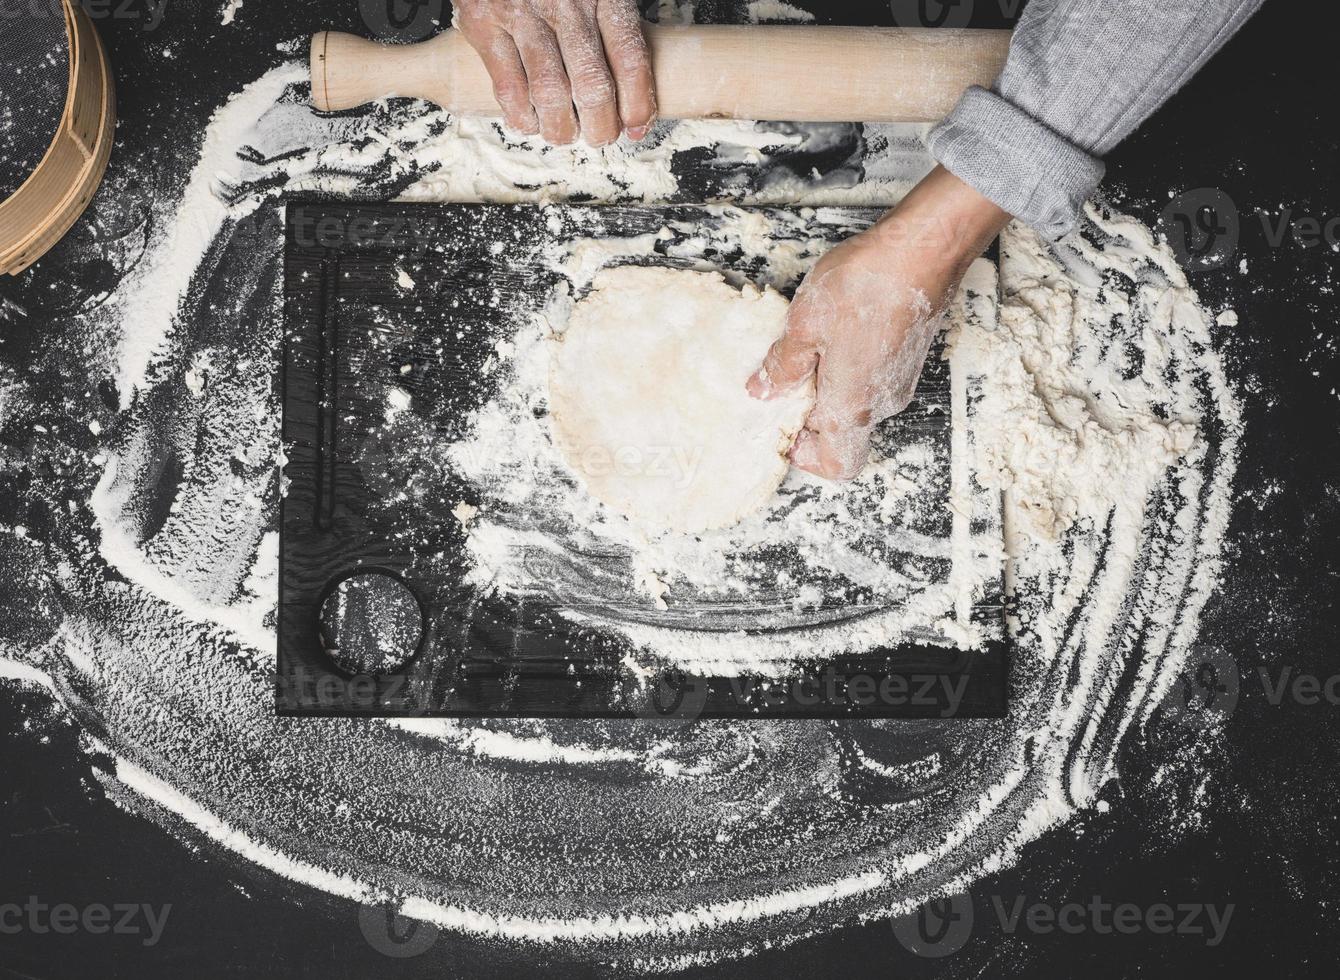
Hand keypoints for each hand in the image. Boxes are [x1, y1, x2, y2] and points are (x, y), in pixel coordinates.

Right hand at [454, 0, 656, 145]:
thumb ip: (611, 22)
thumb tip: (631, 86)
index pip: (630, 58)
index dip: (638, 102)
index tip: (637, 126)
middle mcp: (566, 4)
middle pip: (592, 84)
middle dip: (600, 125)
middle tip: (600, 137)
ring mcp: (523, 14)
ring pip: (550, 92)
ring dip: (560, 127)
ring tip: (564, 135)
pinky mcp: (485, 24)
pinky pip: (508, 85)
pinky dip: (521, 115)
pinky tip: (529, 122)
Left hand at [747, 166, 1010, 479]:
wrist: (923, 250)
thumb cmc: (867, 285)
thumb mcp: (804, 326)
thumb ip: (782, 366)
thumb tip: (764, 390)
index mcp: (853, 406)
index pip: (835, 464)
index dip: (807, 455)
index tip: (785, 427)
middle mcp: (882, 403)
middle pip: (843, 433)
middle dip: (810, 412)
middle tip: (787, 377)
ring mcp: (899, 381)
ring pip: (856, 404)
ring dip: (828, 386)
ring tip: (809, 345)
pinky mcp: (907, 359)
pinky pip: (872, 380)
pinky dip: (847, 368)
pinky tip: (833, 330)